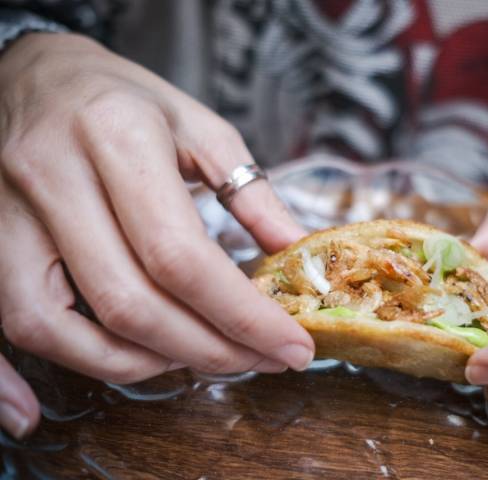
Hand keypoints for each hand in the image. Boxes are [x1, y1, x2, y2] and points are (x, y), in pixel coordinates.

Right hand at [0, 33, 313, 437]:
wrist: (34, 71)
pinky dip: (49, 367)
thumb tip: (295, 250)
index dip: (241, 315)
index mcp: (117, 138)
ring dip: (143, 362)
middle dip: (208, 349)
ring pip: (63, 326)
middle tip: (261, 358)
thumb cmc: (121, 97)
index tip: (291, 346)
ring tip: (205, 357)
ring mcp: (6, 214)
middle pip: (130, 302)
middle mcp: (52, 177)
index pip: (181, 256)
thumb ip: (248, 190)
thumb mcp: (197, 124)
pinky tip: (87, 386)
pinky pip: (9, 325)